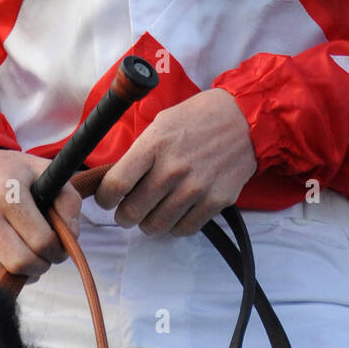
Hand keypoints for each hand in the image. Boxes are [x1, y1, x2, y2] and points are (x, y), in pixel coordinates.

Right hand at [0, 148, 81, 285]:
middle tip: (48, 256)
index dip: (58, 250)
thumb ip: (68, 200)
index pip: (41, 240)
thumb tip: (71, 235)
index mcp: (8, 193)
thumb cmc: (14, 172)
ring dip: (24, 272)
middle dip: (42, 265)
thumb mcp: (46, 172)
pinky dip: (5, 273)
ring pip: (4, 274)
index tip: (61, 246)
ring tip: (30, 254)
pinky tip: (11, 255)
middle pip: (21, 262)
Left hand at [94, 89, 256, 236]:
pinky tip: (176, 212)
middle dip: (124, 215)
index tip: (107, 199)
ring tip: (152, 212)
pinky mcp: (215, 202)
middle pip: (132, 212)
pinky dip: (175, 226)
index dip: (105, 198)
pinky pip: (184, 229)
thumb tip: (119, 180)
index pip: (115, 185)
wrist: (244, 119)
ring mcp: (195, 189)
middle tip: (128, 210)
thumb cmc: (197, 118)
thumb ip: (140, 152)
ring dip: (148, 222)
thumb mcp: (160, 124)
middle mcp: (172, 170)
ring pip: (155, 226)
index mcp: (154, 145)